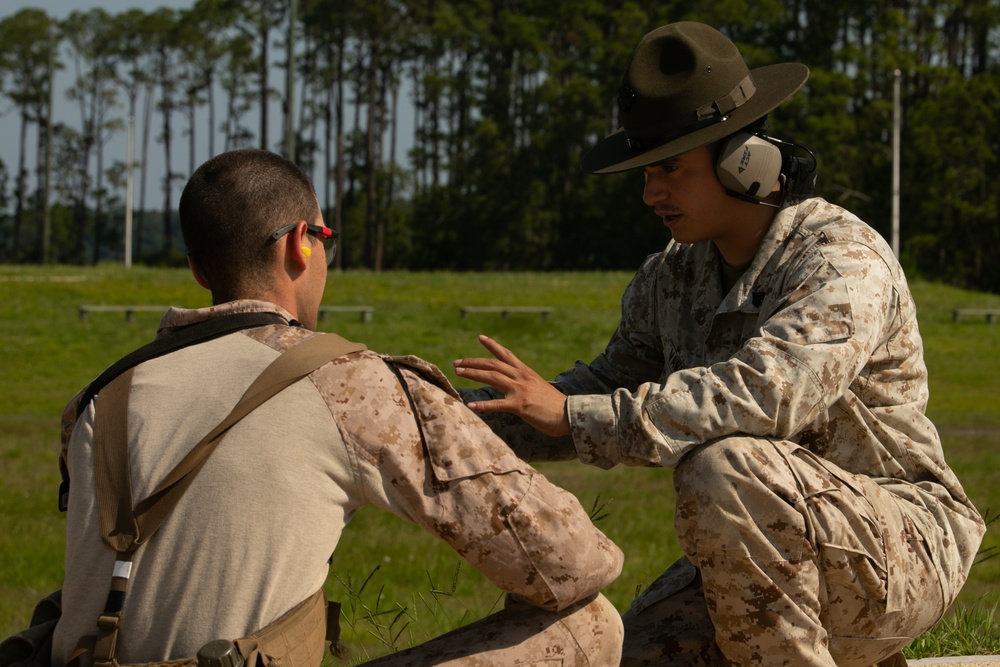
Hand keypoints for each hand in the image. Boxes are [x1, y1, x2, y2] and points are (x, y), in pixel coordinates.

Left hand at [454, 335, 570, 436]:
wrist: (570, 414)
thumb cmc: (555, 406)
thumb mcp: (539, 389)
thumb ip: (526, 385)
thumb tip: (516, 387)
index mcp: (526, 373)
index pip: (506, 354)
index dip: (492, 345)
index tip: (480, 337)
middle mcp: (521, 377)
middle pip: (493, 364)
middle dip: (473, 362)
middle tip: (457, 362)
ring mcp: (520, 390)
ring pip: (492, 377)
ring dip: (473, 374)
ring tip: (457, 373)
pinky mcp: (520, 405)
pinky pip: (497, 404)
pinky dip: (483, 405)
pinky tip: (471, 405)